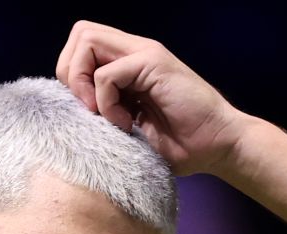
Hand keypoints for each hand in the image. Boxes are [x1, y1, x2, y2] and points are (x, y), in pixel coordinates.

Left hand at [55, 21, 250, 177]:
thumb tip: (68, 112)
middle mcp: (134, 51)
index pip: (81, 46)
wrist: (218, 146)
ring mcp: (145, 53)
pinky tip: (127, 124)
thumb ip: (103, 111)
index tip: (85, 110)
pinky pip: (106, 74)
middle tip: (88, 109)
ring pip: (86, 41)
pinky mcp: (153, 63)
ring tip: (106, 116)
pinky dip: (106, 103)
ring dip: (84, 83)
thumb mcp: (129, 126)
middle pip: (79, 33)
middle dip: (70, 73)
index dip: (71, 74)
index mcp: (128, 63)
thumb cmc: (179, 144)